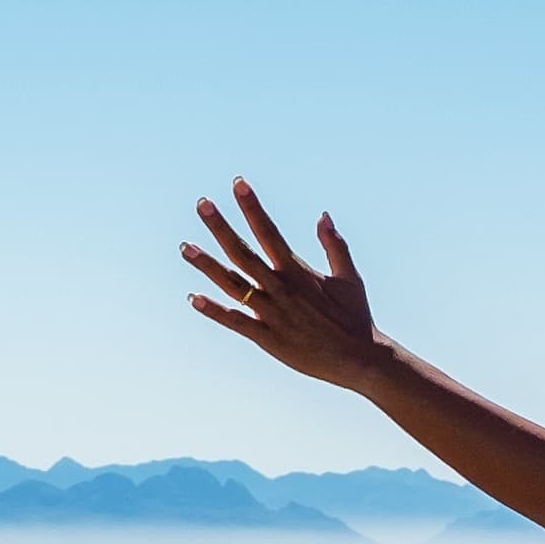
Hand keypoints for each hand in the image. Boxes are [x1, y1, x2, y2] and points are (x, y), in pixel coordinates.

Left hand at [181, 181, 388, 391]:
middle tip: (202, 204)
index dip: (252, 207)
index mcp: (297, 271)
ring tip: (185, 247)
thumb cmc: (356, 317)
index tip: (238, 184)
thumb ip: (335, 245)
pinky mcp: (267, 339)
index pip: (269, 231)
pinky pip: (236, 322)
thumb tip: (323, 215)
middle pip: (243, 252)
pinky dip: (215, 310)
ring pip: (233, 285)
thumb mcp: (350, 277)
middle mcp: (280, 288)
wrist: (359, 359)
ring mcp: (271, 313)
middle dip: (221, 227)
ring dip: (208, 265)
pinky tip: (194, 298)